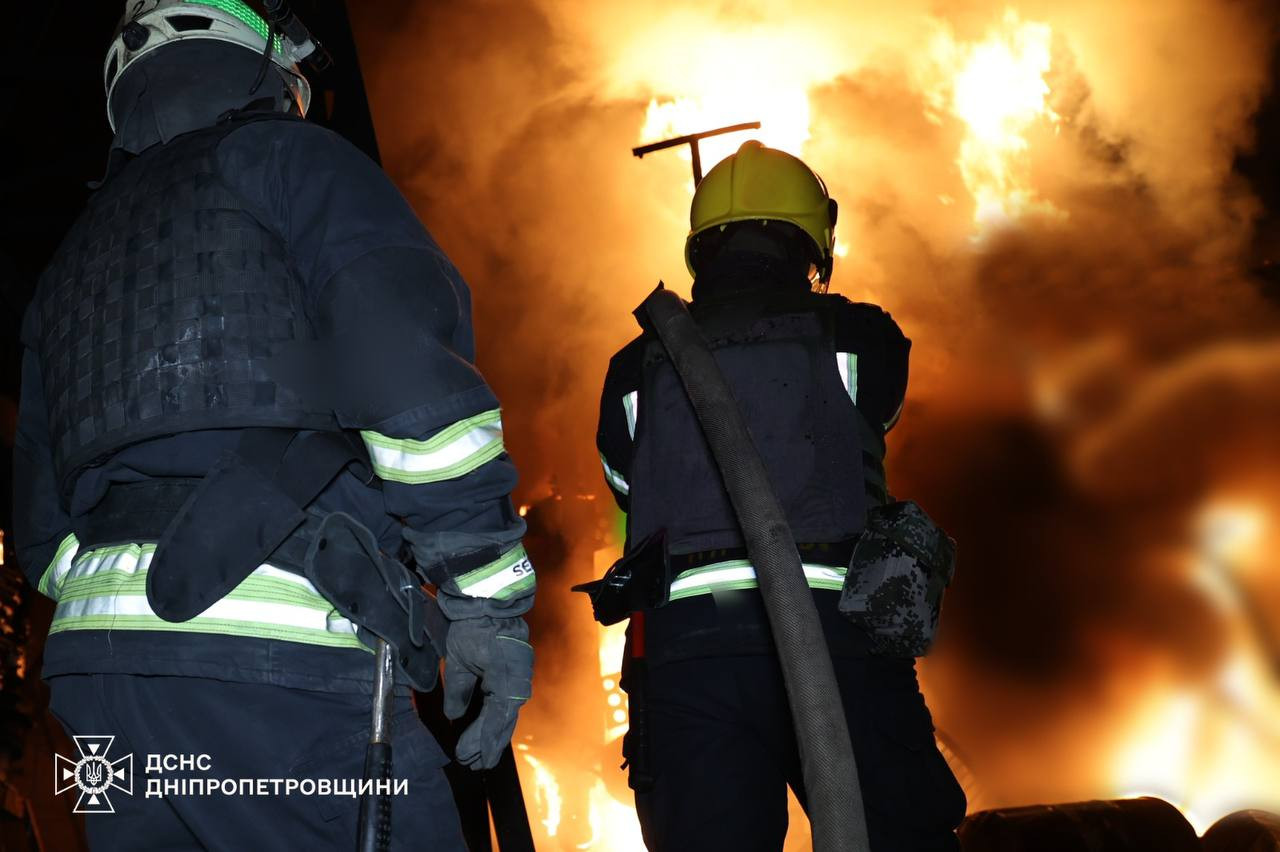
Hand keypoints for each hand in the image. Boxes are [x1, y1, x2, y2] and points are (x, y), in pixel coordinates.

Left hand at [442, 615, 532, 768]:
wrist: (491, 602)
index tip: (465, 757)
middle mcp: (517, 685)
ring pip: (507, 715)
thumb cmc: (474, 630)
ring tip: (481, 755)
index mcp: (506, 684)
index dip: (479, 742)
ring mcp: (519, 679)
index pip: (494, 722)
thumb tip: (454, 716)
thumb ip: (457, 691)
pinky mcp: (516, 672)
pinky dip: (498, 718)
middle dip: (489, 745)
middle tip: (475, 765)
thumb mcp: (458, 661)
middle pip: (503, 723)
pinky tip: (490, 728)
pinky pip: (507, 702)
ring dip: (494, 734)